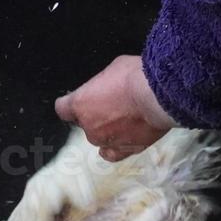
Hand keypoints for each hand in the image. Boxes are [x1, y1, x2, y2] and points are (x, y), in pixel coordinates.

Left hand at [55, 55, 176, 161]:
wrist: (158, 97)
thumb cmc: (136, 77)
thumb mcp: (113, 67)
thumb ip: (103, 82)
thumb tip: (108, 85)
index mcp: (80, 104)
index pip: (63, 109)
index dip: (71, 104)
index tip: (79, 100)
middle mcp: (89, 126)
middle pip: (84, 122)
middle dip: (95, 114)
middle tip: (113, 103)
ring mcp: (105, 141)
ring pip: (99, 137)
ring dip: (108, 129)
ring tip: (127, 117)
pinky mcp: (124, 150)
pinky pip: (112, 153)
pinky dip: (114, 147)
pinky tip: (121, 139)